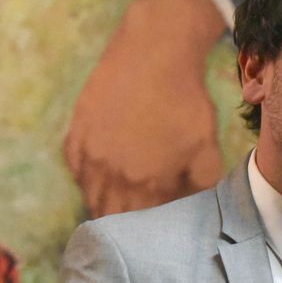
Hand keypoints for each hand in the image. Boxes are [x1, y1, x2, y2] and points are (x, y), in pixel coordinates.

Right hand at [64, 0, 225, 217]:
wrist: (155, 51)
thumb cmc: (186, 101)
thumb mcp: (206, 148)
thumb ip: (199, 188)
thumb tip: (192, 211)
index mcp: (144, 185)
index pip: (138, 227)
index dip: (145, 231)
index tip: (152, 229)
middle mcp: (110, 176)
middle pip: (109, 217)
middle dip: (122, 224)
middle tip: (134, 222)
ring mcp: (88, 155)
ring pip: (89, 196)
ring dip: (102, 203)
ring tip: (117, 201)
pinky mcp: (75, 134)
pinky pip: (76, 169)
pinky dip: (86, 177)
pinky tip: (101, 172)